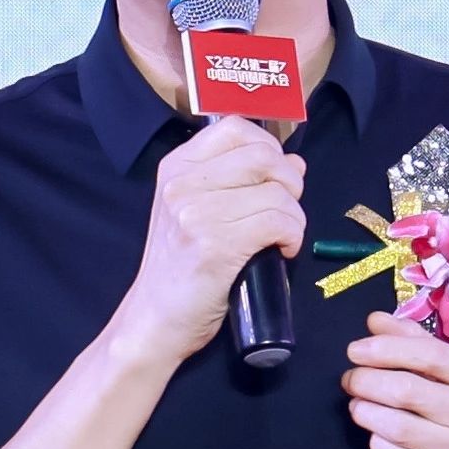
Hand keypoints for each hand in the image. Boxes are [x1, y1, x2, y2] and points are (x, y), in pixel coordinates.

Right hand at [112, 117, 304, 364]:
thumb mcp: (199, 213)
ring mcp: (196, 213)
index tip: (274, 178)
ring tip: (282, 238)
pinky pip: (278, 223)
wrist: (154, 320)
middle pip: (263, 156)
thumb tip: (294, 163)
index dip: (269, 148)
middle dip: (290, 183)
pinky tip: (281, 251)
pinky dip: (292, 237)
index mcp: (176, 167)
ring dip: (294, 217)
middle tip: (285, 211)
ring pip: (278, 193)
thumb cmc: (181, 269)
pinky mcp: (215, 245)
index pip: (236, 128)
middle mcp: (182, 183)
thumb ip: (240, 183)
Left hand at [341, 309, 448, 448]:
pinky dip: (378, 444)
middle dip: (366, 381)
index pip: (429, 355)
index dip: (386, 349)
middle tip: (350, 379)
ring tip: (358, 404)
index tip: (355, 350)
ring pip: (397, 428)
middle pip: (407, 391)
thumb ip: (415, 341)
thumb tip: (374, 321)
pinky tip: (376, 433)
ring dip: (365, 412)